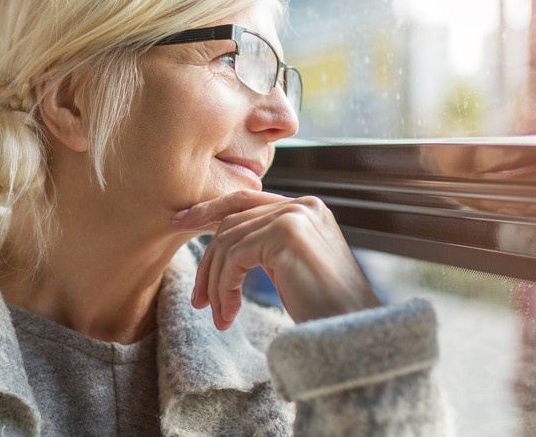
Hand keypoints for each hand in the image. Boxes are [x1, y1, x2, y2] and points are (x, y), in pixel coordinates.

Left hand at [172, 189, 380, 326]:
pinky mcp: (287, 233)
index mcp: (306, 208)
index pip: (245, 200)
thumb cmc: (324, 311)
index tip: (181, 222)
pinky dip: (224, 287)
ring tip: (218, 315)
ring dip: (215, 283)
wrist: (354, 334)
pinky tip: (228, 313)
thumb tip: (222, 246)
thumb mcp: (290, 269)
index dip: (209, 210)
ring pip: (229, 241)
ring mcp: (296, 215)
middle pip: (232, 221)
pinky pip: (235, 257)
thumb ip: (265, 247)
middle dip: (208, 261)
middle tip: (198, 299)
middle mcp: (303, 204)